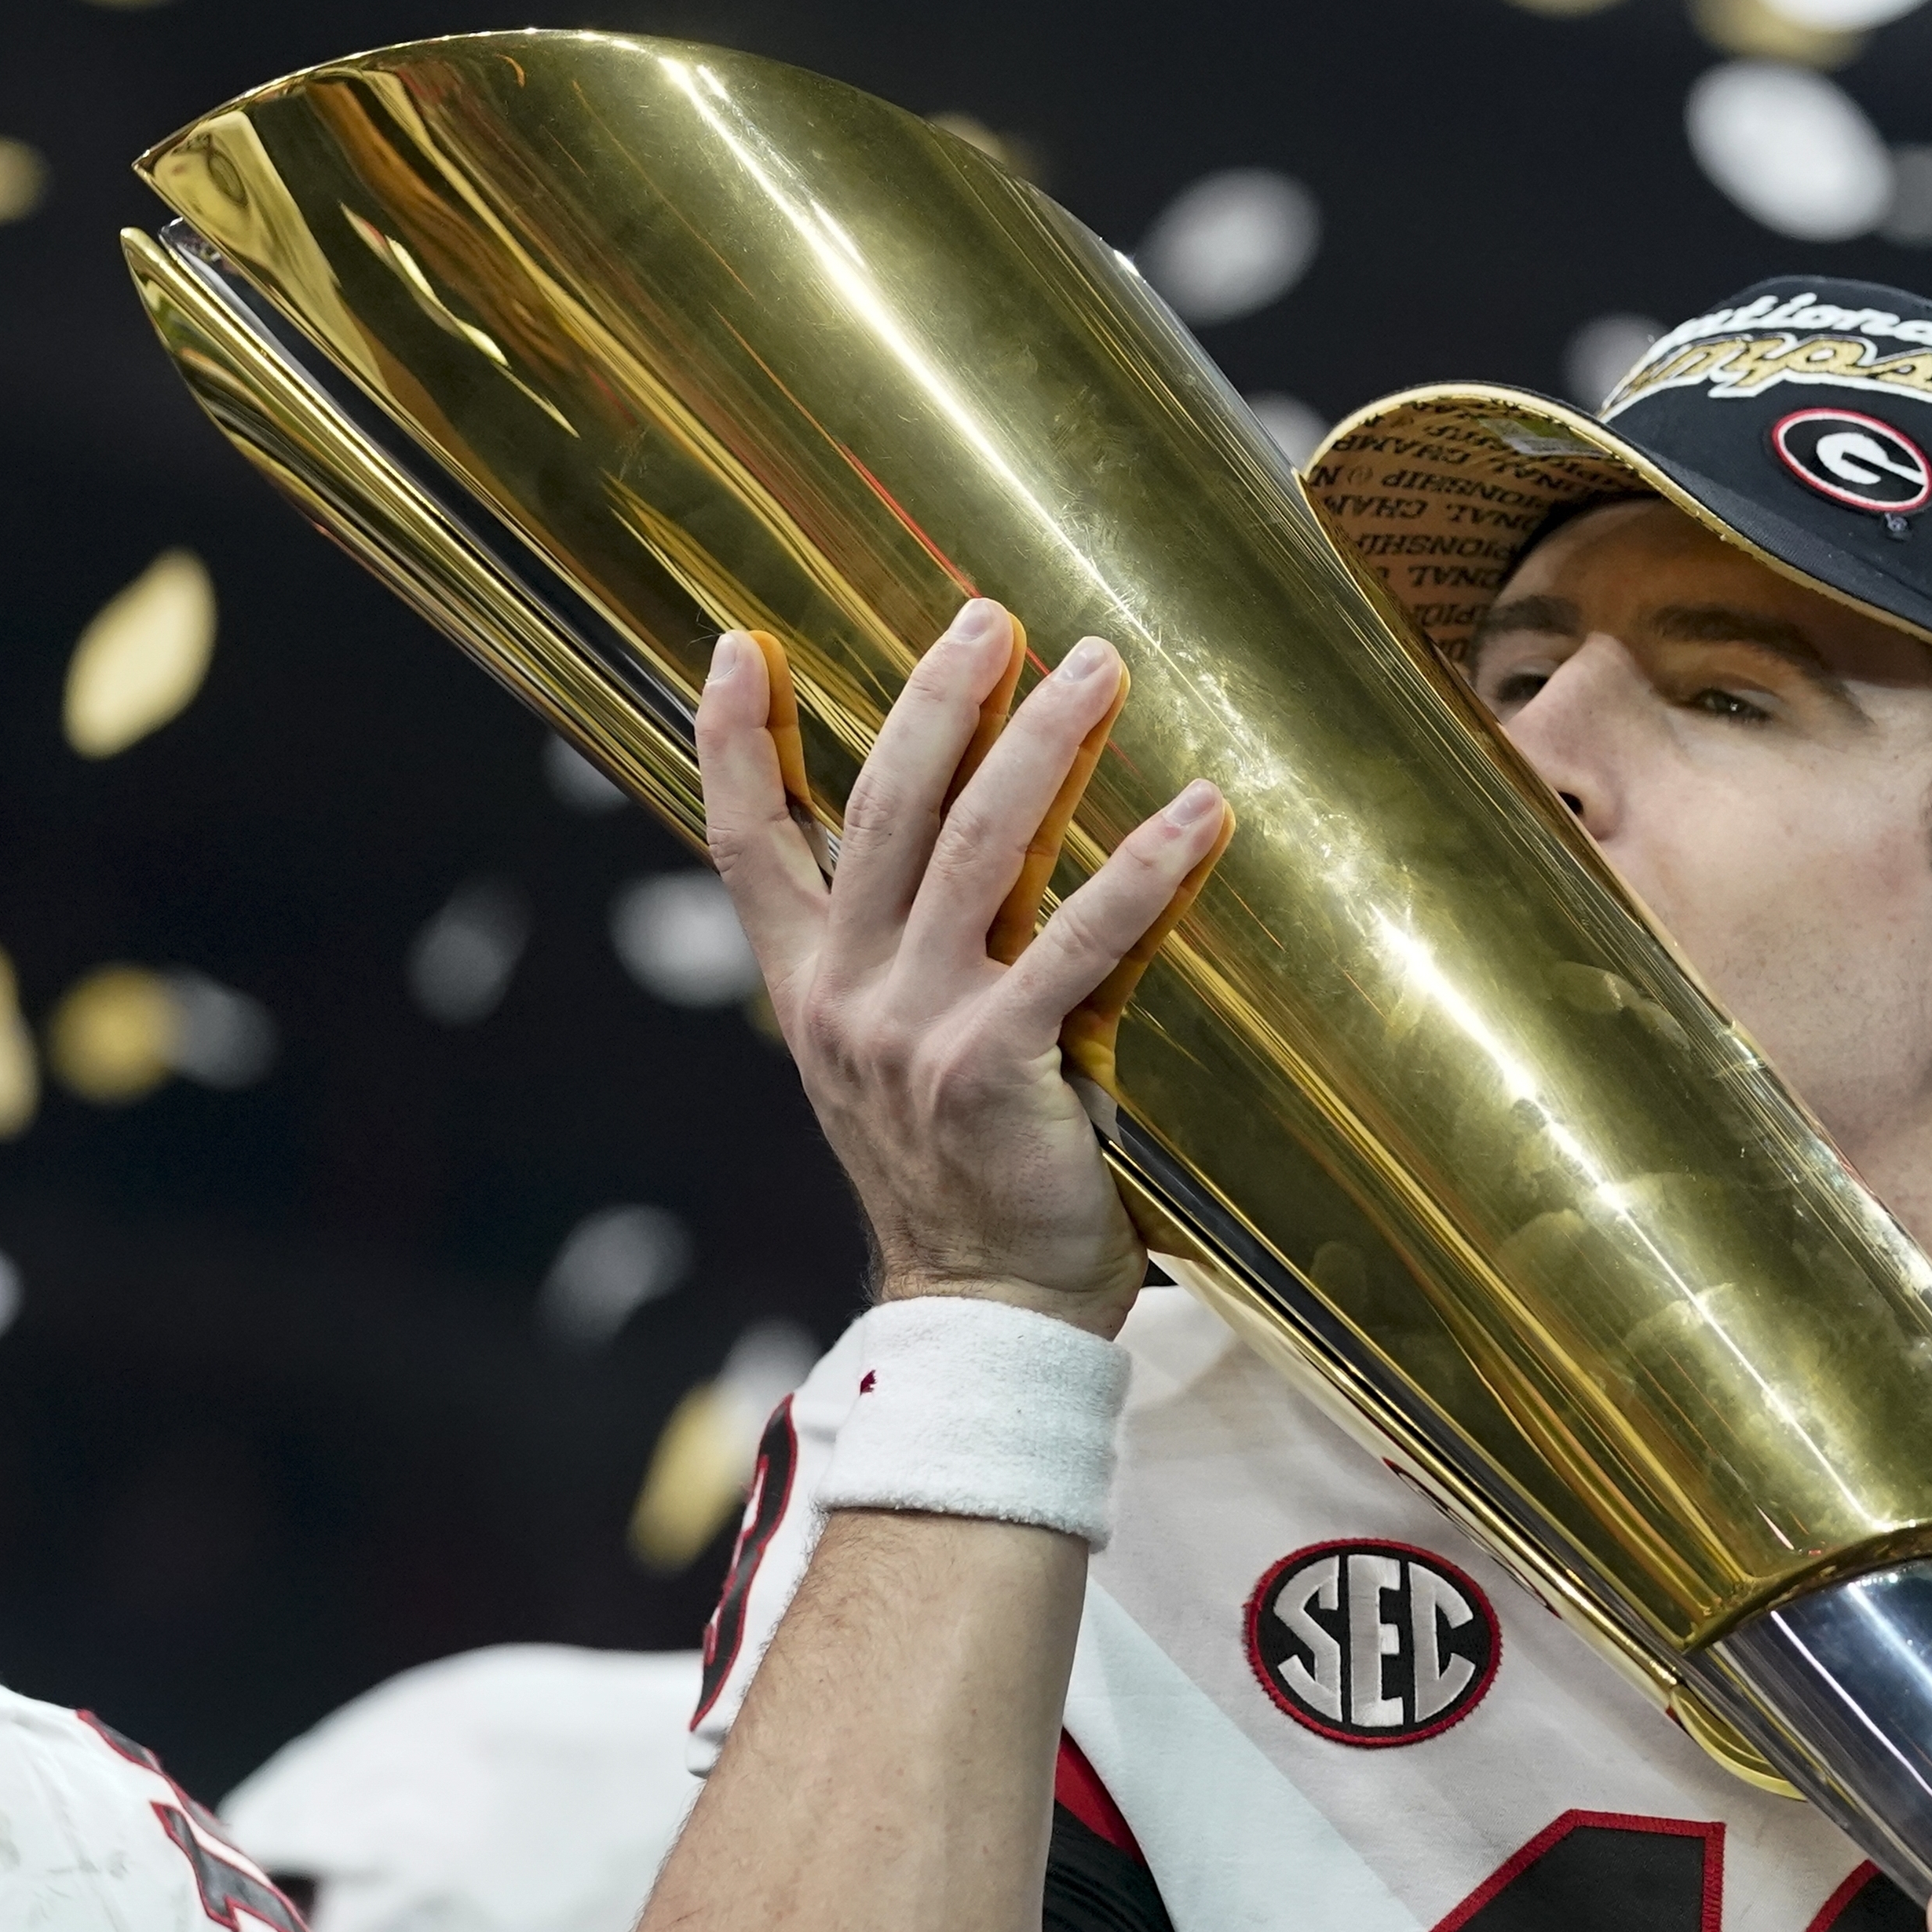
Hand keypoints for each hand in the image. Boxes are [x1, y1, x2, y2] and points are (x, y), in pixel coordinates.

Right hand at [699, 602, 1230, 1337]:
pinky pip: (1077, 947)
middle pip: (882, 809)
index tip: (735, 643)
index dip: (733, 742)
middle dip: (938, 699)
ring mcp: (916, 1032)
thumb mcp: (899, 1061)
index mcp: (809, 991)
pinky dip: (1140, 872)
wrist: (985, 1315)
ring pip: (977, 850)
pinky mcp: (997, 1069)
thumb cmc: (966, 1181)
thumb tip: (974, 842)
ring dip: (1041, 745)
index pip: (747, 844)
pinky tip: (1198, 814)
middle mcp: (847, 999)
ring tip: (1099, 668)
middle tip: (995, 616)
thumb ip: (911, 962)